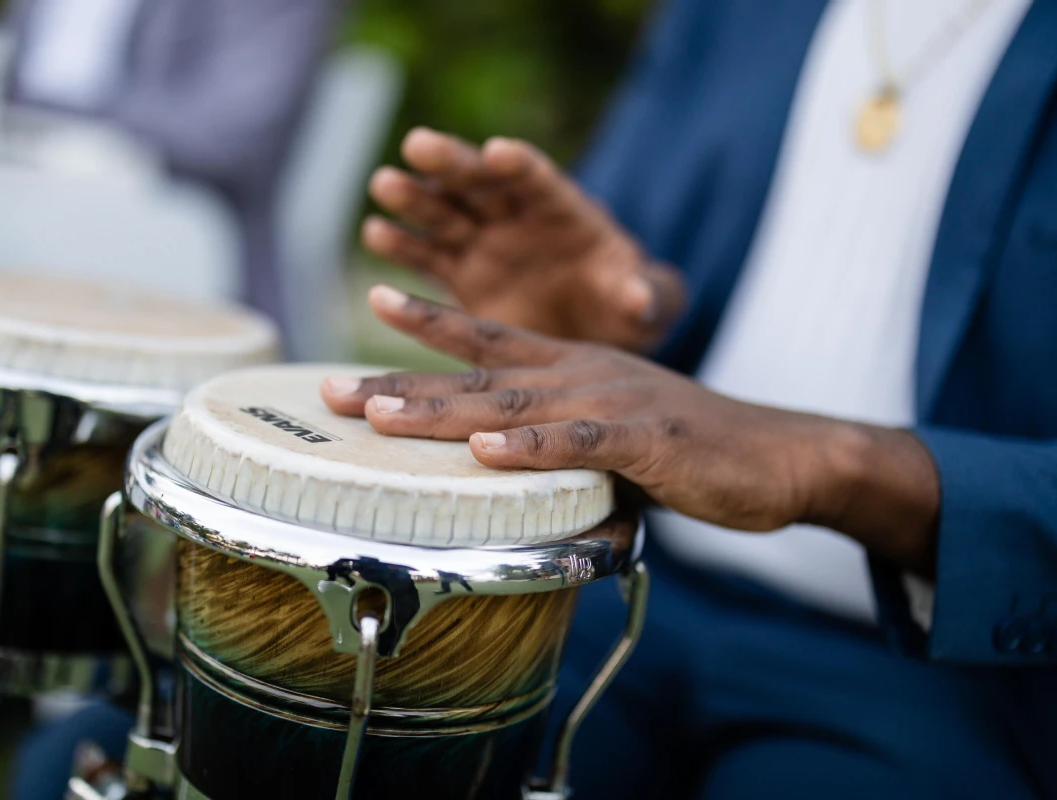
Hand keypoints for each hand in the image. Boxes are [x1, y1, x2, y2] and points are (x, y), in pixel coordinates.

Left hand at [322, 286, 940, 573]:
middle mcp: (580, 373)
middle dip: (398, 382)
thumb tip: (507, 467)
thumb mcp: (612, 432)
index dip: (426, 327)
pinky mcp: (646, 439)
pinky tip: (487, 449)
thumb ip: (560, 441)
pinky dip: (533, 446)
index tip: (371, 308)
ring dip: (442, 409)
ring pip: (512, 403)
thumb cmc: (690, 448)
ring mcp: (612, 401)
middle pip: (474, 375)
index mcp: (571, 368)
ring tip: (380, 413)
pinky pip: (581, 443)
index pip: (485, 341)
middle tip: (330, 390)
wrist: (778, 454)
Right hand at [363, 127, 686, 350]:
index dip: (520, 165)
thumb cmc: (625, 304)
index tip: (498, 154)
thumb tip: (640, 298)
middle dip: (452, 163)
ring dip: (416, 197)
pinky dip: (403, 244)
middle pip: (481, 181)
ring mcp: (484, 242)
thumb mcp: (643, 301)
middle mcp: (516, 216)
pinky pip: (428, 257)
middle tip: (418, 145)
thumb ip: (642, 294)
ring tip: (386, 183)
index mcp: (563, 209)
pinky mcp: (461, 275)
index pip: (539, 179)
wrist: (594, 330)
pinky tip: (377, 231)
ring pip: (445, 212)